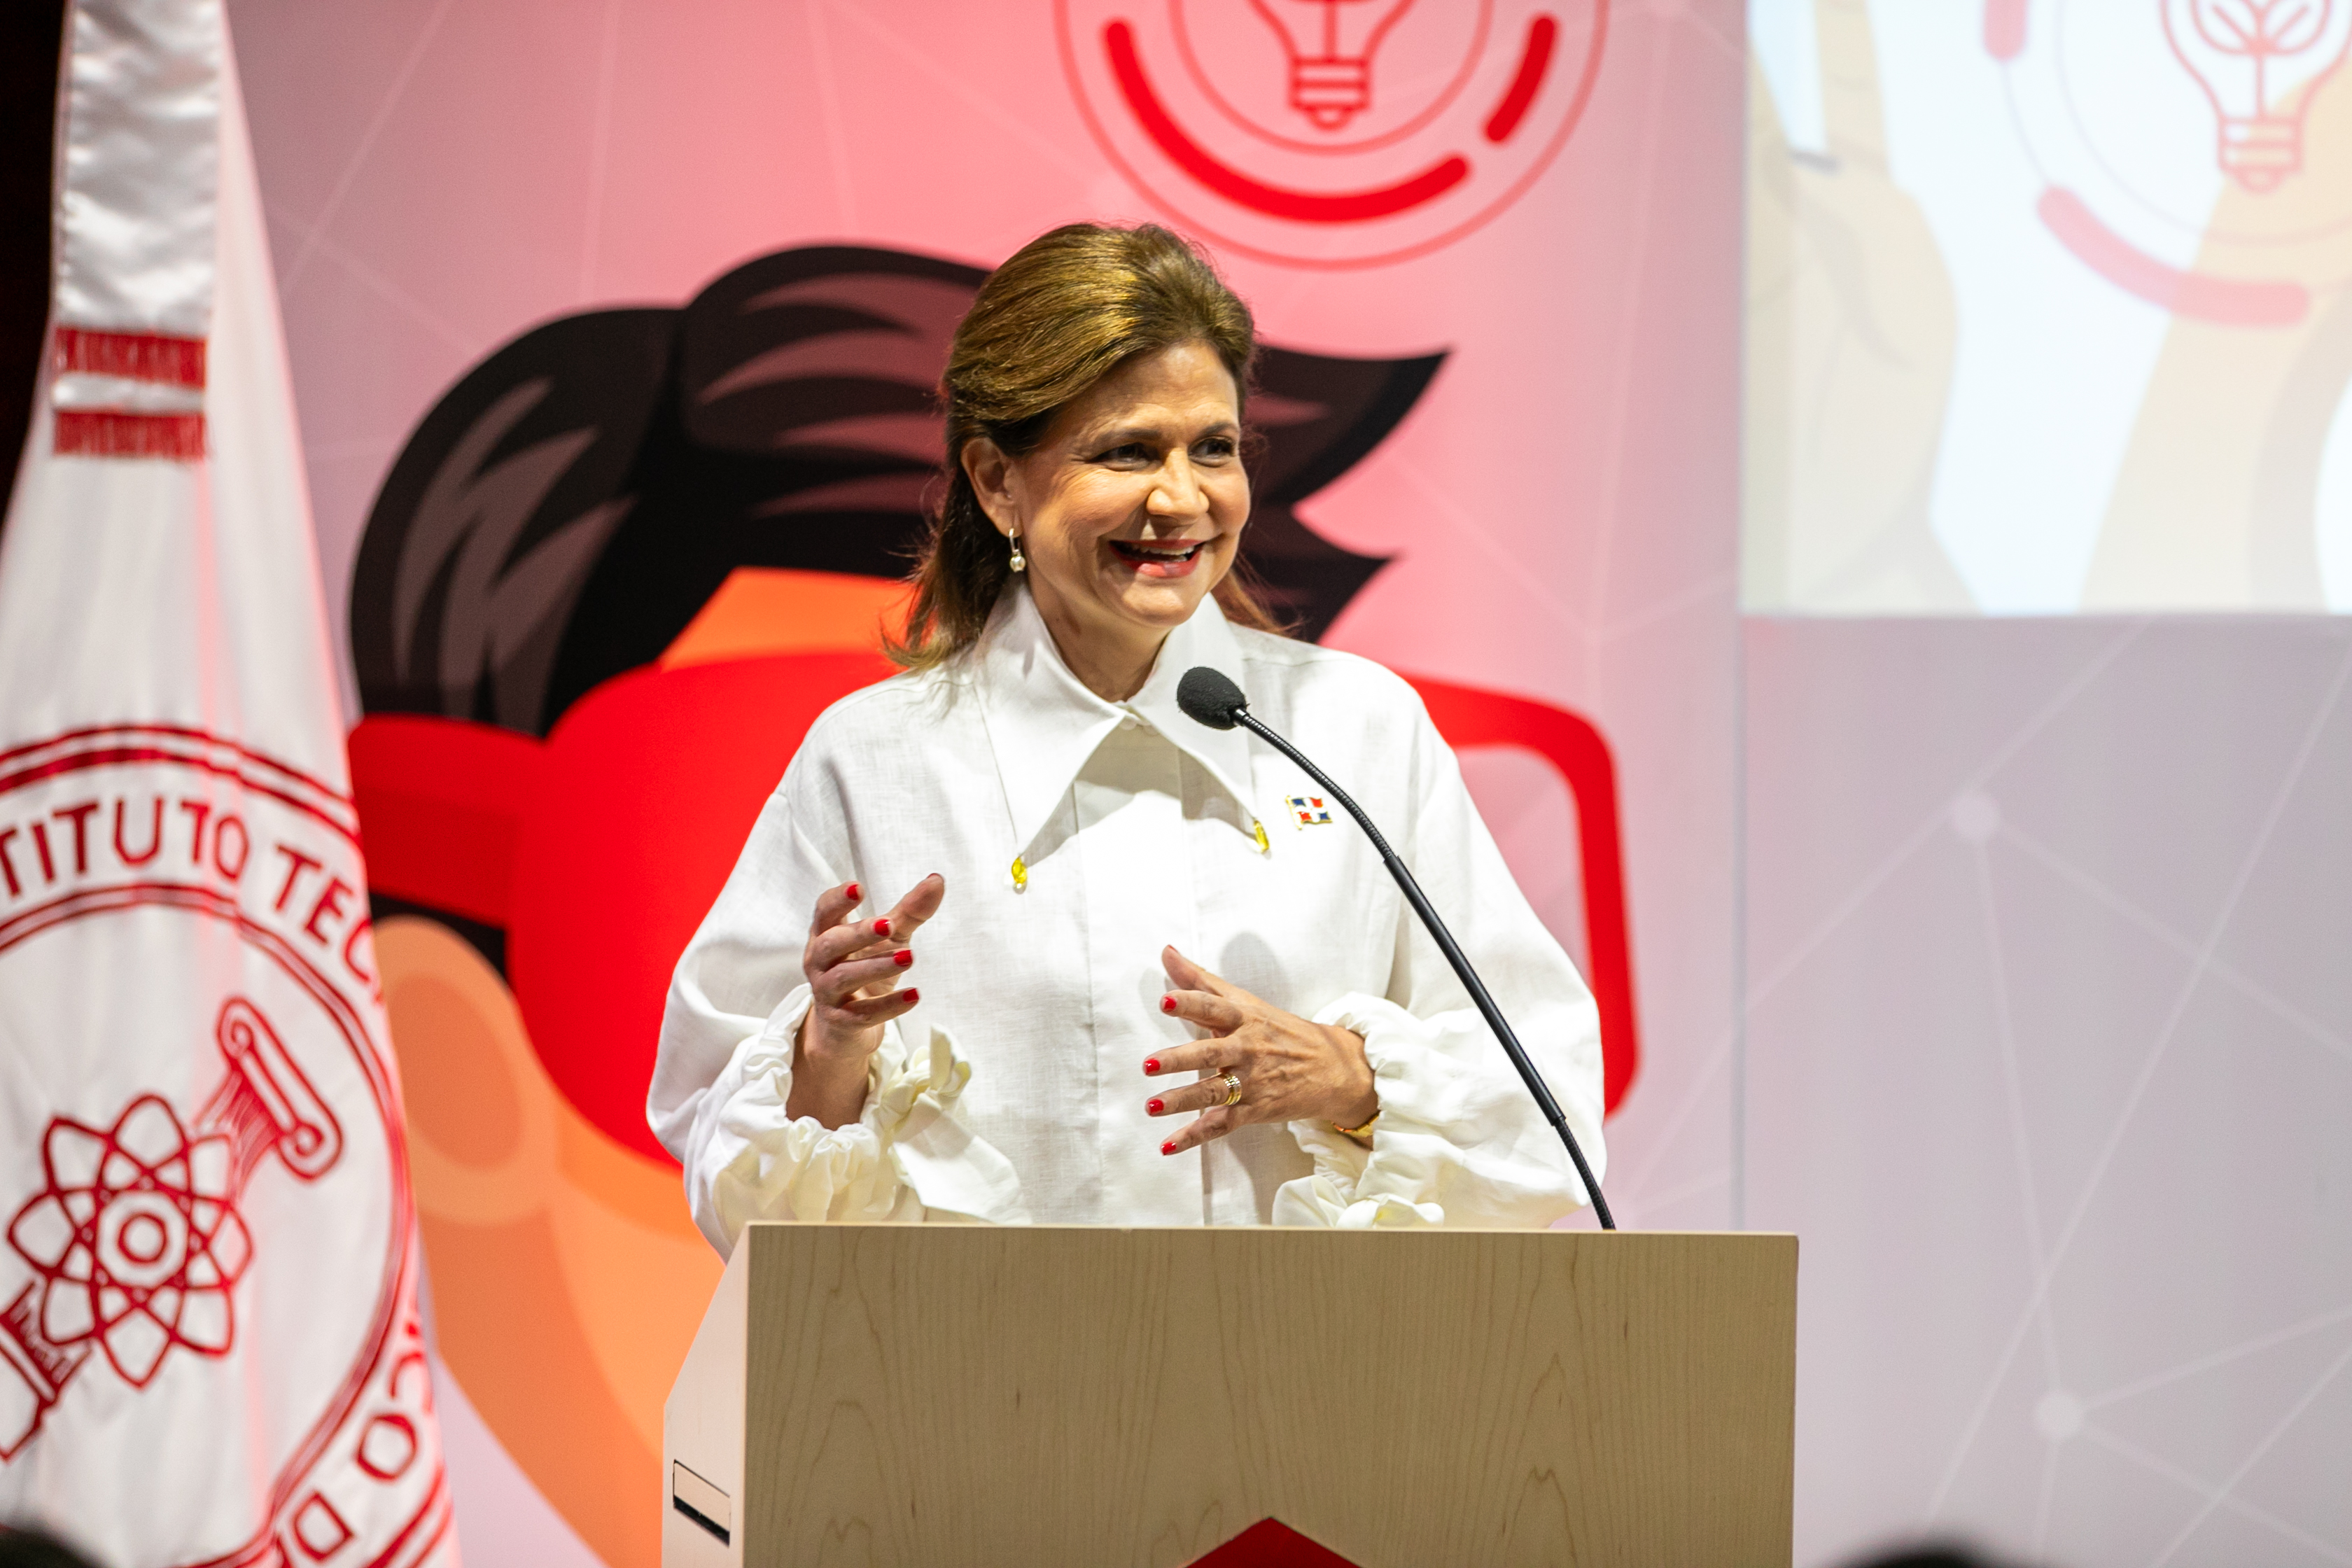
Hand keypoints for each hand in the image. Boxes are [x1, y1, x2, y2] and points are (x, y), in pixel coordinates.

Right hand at [788, 874, 943, 1127]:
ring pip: (844, 978)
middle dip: (858, 933)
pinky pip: (863, 1013)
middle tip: (888, 924)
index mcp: (826, 934)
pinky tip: (915, 995)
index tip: (858, 887)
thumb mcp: (888, 939)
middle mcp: (819, 962)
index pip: (823, 912)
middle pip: (831, 944)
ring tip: (909, 957)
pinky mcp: (841, 1021)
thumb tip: (937, 880)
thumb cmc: (864, 968)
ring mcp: (827, 992)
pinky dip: (889, 1005)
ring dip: (877, 967)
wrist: (846, 1025)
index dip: (837, 899)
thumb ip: (909, 911)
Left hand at [1146, 946, 1376, 1155]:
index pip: (1213, 1007)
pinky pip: (1222, 1124)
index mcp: (1244, 1017)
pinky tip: (1168, 1144)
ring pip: (1213, 1091)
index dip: (1189, 1003)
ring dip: (1181, 1100)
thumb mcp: (1245, 1001)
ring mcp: (1251, 1081)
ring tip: (1151, 1106)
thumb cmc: (1279, 1030)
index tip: (1165, 1000)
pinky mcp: (1255, 1109)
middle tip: (1148, 1065)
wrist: (1333, 1067)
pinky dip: (1195, 1136)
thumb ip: (1201, 980)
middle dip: (1179, 1059)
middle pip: (1210, 1053)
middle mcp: (1247, 1048)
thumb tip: (1165, 952)